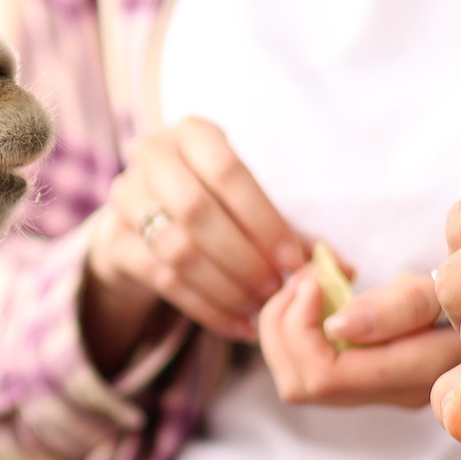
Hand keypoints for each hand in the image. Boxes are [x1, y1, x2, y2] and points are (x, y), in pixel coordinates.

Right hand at [84, 118, 306, 371]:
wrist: (141, 221)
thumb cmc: (213, 207)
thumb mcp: (248, 206)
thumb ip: (291, 233)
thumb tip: (346, 269)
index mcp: (192, 134)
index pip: (228, 172)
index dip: (263, 220)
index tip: (293, 261)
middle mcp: (151, 157)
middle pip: (198, 212)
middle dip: (243, 257)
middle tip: (276, 291)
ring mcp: (125, 200)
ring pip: (178, 250)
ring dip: (225, 286)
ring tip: (259, 310)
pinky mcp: (115, 243)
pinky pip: (163, 281)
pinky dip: (206, 308)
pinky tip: (237, 325)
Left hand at [262, 267, 460, 407]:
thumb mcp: (449, 286)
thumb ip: (402, 306)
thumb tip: (337, 326)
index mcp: (415, 375)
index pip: (325, 376)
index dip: (301, 327)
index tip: (316, 279)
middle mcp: (395, 393)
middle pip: (300, 385)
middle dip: (282, 325)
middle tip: (306, 276)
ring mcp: (382, 390)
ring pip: (297, 380)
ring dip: (284, 326)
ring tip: (309, 281)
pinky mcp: (372, 377)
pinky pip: (310, 367)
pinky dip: (297, 328)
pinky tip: (320, 295)